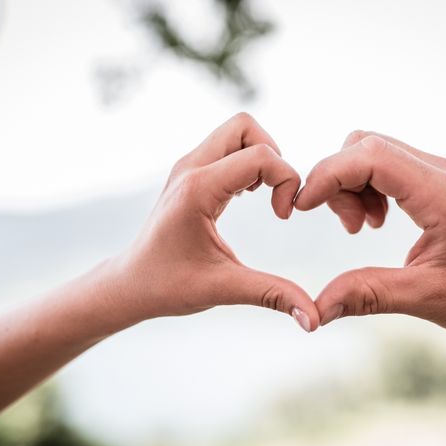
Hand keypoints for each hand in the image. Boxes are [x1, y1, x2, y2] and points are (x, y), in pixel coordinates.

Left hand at [110, 113, 318, 331]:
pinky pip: (226, 148)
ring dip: (259, 156)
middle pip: (245, 126)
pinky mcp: (189, 174)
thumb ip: (272, 295)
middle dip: (273, 155)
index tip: (282, 217)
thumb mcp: (223, 289)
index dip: (286, 180)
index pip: (260, 155)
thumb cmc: (167, 286)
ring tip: (262, 196)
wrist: (130, 284)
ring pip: (236, 132)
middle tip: (275, 196)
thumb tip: (315, 319)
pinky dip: (246, 163)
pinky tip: (247, 196)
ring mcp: (187, 168)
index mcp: (198, 189)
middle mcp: (190, 168)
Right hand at [296, 131, 445, 341]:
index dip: (328, 174)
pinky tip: (376, 221)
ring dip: (352, 185)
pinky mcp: (435, 182)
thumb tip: (317, 308)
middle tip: (346, 227)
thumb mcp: (426, 298)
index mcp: (440, 195)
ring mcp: (438, 173)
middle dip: (338, 181)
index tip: (303, 206)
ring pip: (373, 152)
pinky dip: (367, 187)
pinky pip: (387, 166)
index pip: (370, 156)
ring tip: (361, 228)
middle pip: (366, 146)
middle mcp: (439, 172)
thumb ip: (368, 295)